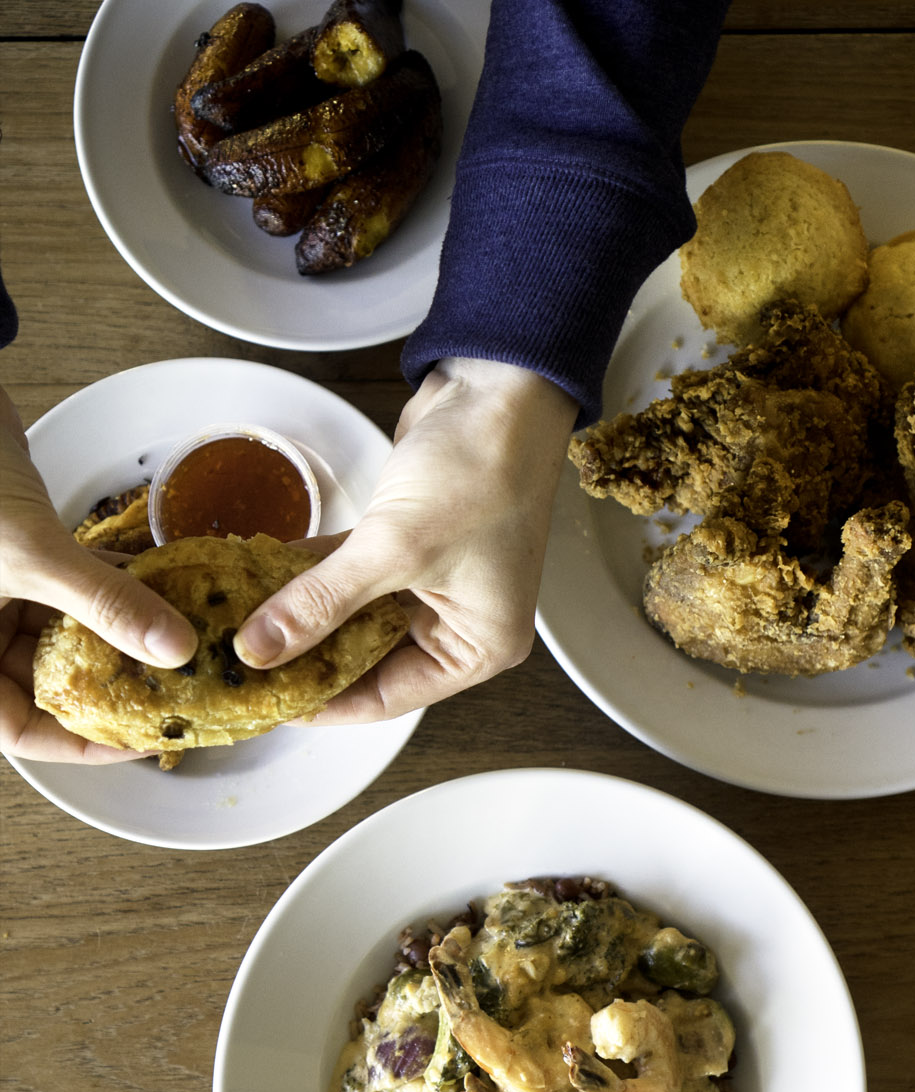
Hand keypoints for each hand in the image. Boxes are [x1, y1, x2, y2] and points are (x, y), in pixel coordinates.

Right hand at [0, 384, 197, 762]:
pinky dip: (110, 589)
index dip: (83, 744)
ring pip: (65, 637)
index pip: (21, 729)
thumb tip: (176, 650)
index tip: (146, 739)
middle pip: (47, 686)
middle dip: (113, 685)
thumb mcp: (33, 553)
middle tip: (179, 689)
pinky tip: (162, 587)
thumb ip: (104, 603)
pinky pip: (68, 589)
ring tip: (185, 642)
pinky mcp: (16, 555)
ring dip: (121, 634)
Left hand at [235, 358, 578, 720]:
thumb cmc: (482, 470)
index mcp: (478, 647)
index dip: (324, 703)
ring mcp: (431, 581)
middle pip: (367, 660)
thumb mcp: (394, 549)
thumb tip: (260, 649)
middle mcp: (457, 622)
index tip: (264, 704)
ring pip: (353, 615)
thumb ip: (320, 604)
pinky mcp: (406, 542)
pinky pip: (350, 574)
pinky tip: (260, 576)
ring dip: (300, 614)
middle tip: (241, 667)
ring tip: (237, 625)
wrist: (500, 387)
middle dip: (306, 658)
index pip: (388, 697)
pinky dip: (310, 574)